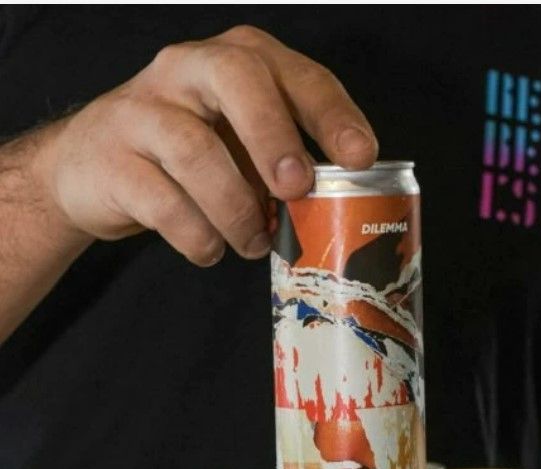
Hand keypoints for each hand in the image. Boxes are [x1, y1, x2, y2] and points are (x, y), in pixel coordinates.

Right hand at [40, 25, 377, 263]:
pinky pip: (161, 202)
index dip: (333, 115)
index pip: (296, 75)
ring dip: (235, 209)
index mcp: (236, 60)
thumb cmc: (188, 155)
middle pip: (237, 80)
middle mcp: (187, 68)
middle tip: (296, 189)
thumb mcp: (241, 143)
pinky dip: (197, 235)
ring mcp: (142, 109)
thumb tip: (341, 207)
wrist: (90, 166)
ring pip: (194, 149)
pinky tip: (210, 248)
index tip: (361, 157)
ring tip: (253, 242)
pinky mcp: (110, 158)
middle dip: (275, 138)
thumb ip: (285, 160)